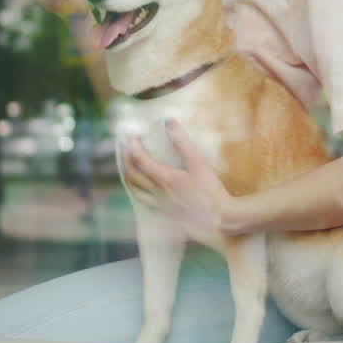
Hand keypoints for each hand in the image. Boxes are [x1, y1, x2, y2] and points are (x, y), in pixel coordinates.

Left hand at [121, 120, 231, 235]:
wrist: (220, 221)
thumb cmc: (211, 192)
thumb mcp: (199, 163)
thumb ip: (182, 142)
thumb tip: (168, 122)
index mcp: (164, 179)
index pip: (140, 159)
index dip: (132, 145)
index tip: (129, 135)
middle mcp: (158, 194)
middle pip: (132, 176)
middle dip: (125, 160)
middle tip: (122, 148)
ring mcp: (161, 206)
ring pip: (135, 192)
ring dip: (128, 178)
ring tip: (127, 168)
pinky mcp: (167, 216)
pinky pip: (146, 203)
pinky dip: (139, 194)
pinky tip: (144, 191)